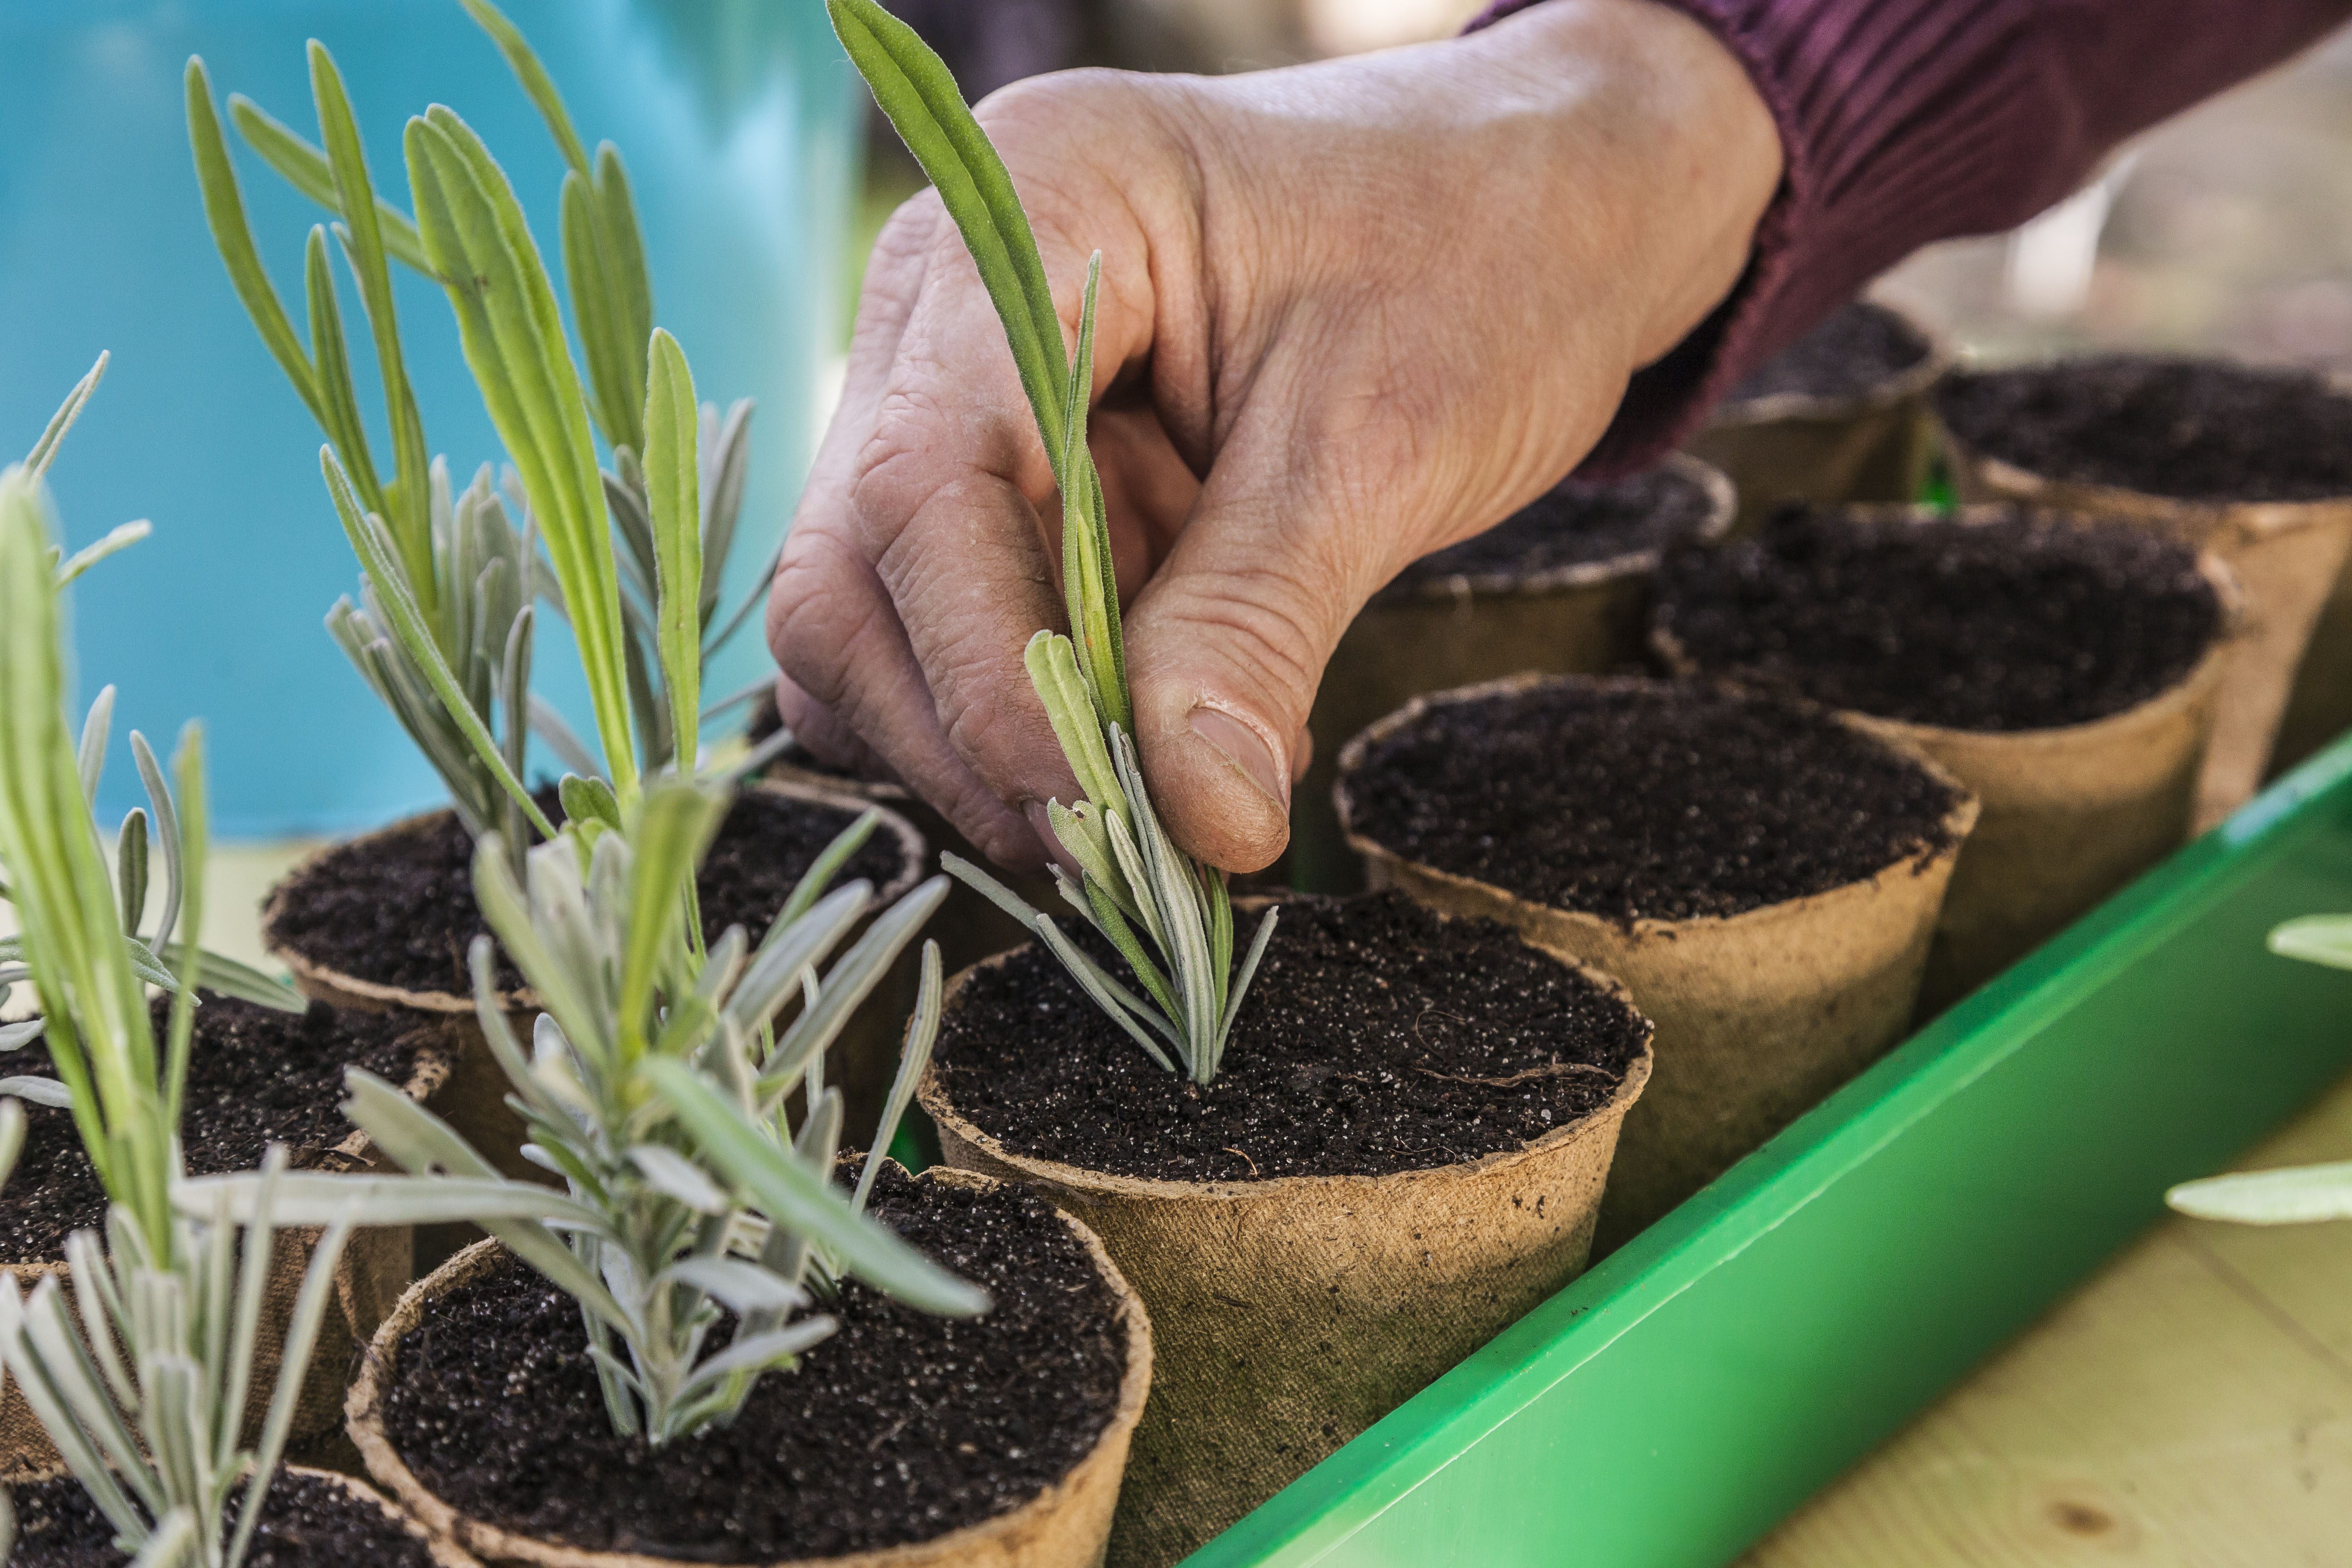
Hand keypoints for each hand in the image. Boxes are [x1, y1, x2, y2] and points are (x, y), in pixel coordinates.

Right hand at [768, 0, 1780, 872]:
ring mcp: (958, 385)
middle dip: (972, 733)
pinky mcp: (1007, 470)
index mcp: (1025, 212)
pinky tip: (1179, 735)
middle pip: (856, 568)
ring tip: (1180, 787)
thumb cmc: (1484, 258)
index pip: (922, 483)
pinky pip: (971, 624)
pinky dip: (1055, 711)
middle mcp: (947, 293)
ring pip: (886, 622)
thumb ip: (1256, 628)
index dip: (984, 674)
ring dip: (1010, 740)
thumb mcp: (1379, 443)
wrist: (1543, 200)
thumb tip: (1197, 826)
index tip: (1093, 812)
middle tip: (1121, 850)